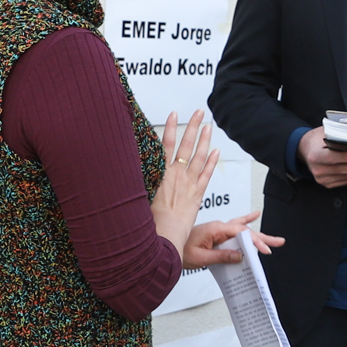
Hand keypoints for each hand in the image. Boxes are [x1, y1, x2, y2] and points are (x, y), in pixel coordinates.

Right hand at [151, 112, 220, 256]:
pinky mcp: (198, 195)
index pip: (166, 145)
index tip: (175, 114)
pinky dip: (213, 162)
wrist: (164, 234)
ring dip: (205, 140)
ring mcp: (189, 184)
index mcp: (162, 174)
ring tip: (209, 126)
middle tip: (199, 112)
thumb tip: (128, 172)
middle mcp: (177, 175)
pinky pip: (207, 175)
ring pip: (199, 157)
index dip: (171, 128)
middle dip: (193, 127)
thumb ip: (140, 182)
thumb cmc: (150, 220)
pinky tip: (217, 151)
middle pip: (186, 146)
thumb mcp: (141, 196)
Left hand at [180, 211, 285, 268]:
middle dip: (262, 238)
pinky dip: (244, 222)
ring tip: (273, 239)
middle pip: (245, 231)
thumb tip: (240, 256)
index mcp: (215, 229)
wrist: (165, 245)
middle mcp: (218, 226)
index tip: (265, 250)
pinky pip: (234, 227)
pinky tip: (253, 216)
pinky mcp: (216, 233)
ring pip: (242, 230)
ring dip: (257, 234)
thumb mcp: (201, 258)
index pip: (241, 234)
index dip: (255, 242)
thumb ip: (221, 257)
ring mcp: (218, 229)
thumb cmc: (179, 250)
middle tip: (278, 243)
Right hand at [299, 125, 346, 186]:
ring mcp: (324, 179)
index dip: (346, 157)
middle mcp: (318, 170)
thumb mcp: (326, 132)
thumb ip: (339, 135)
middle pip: (344, 169)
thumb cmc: (318, 139)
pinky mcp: (329, 184)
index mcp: (315, 156)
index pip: (332, 158)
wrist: (307, 150)